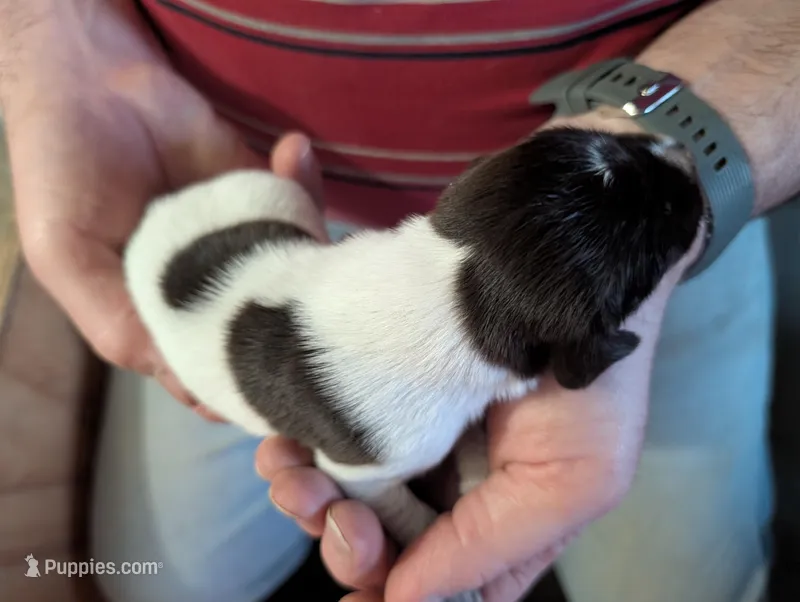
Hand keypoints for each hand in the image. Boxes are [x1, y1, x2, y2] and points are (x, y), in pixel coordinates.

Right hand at [4, 1, 318, 420]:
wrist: (91, 79)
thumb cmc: (65, 174)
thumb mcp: (69, 259)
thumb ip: (120, 324)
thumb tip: (192, 387)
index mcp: (163, 321)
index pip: (219, 374)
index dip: (252, 382)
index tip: (285, 373)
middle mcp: (213, 292)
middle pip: (272, 330)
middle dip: (297, 320)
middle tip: (312, 295)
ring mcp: (245, 246)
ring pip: (299, 273)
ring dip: (310, 247)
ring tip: (300, 212)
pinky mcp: (267, 197)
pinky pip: (303, 206)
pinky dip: (305, 184)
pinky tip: (289, 153)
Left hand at [256, 220, 704, 600]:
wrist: (567, 263)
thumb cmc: (590, 378)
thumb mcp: (571, 482)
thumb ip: (489, 549)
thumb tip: (405, 600)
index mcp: (498, 517)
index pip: (439, 580)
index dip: (391, 592)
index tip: (358, 595)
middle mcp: (451, 483)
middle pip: (382, 543)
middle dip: (345, 543)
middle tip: (334, 519)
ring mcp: (412, 435)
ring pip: (343, 493)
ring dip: (308, 497)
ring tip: (291, 476)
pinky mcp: (379, 393)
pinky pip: (327, 434)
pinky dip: (300, 448)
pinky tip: (283, 445)